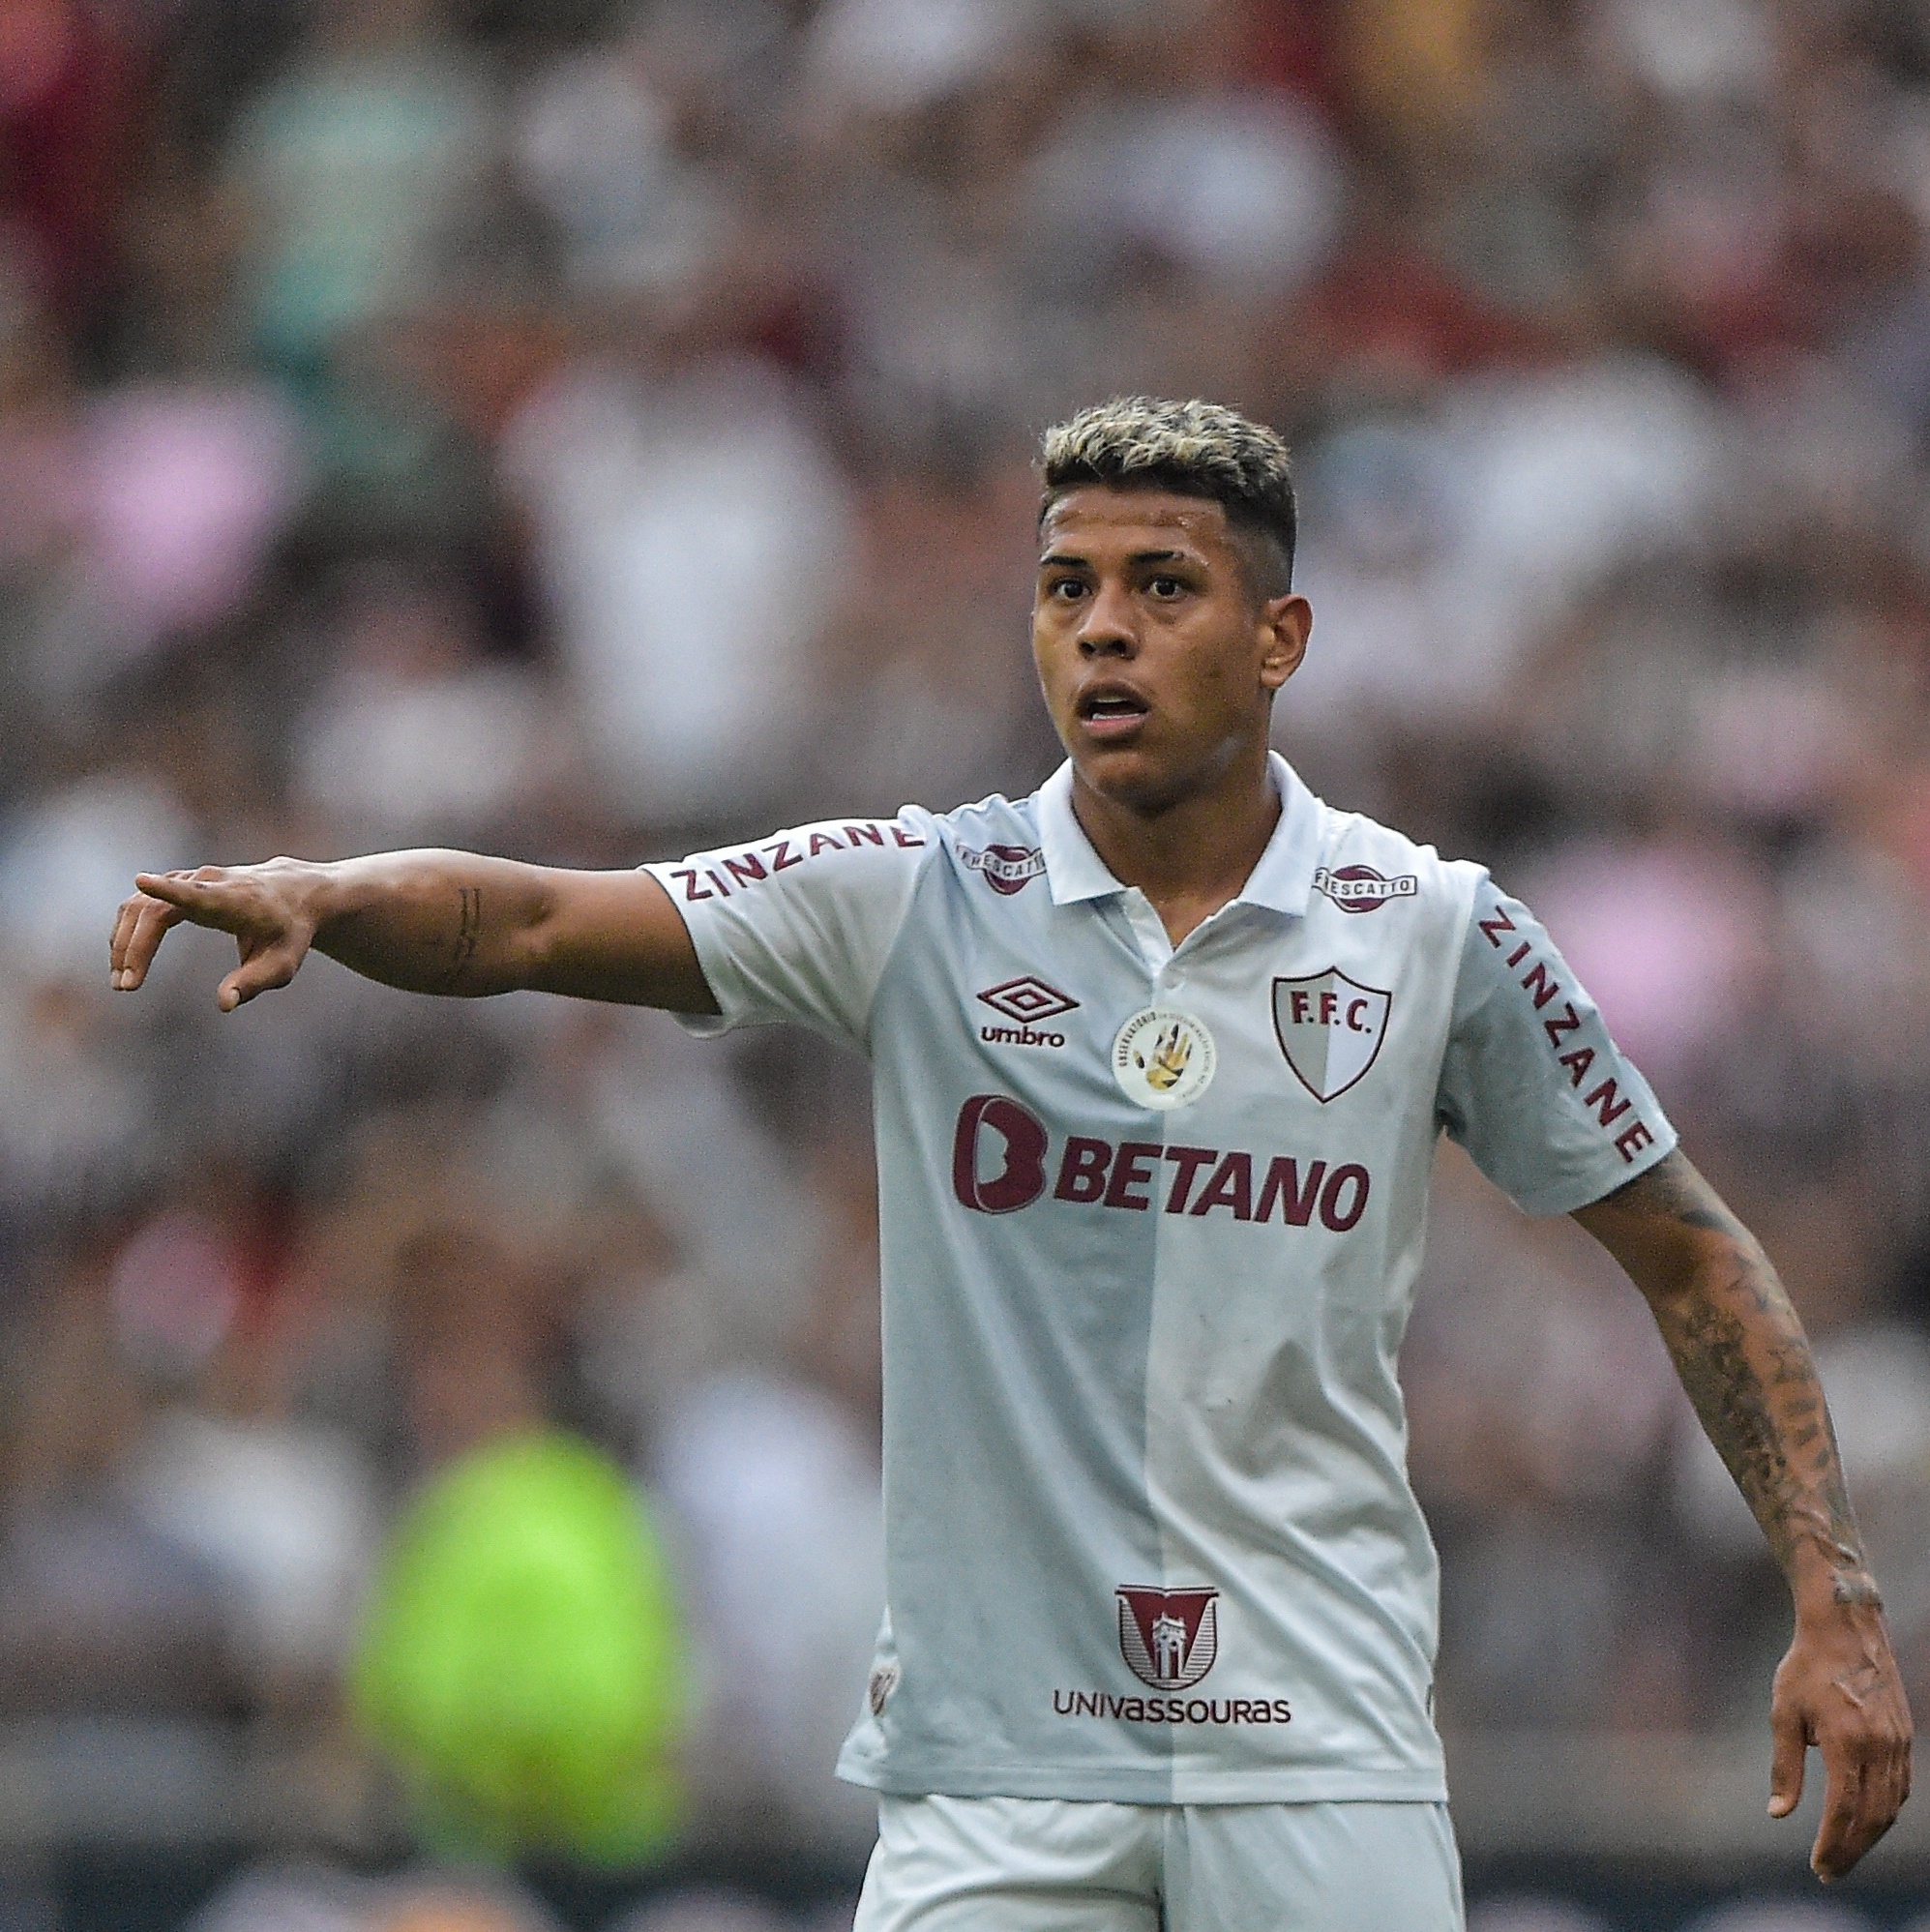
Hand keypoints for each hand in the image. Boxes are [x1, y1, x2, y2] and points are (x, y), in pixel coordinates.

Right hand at [110, 858, 324, 1010]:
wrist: (295, 894)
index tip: (142, 881)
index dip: (170, 889)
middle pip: (156, 909)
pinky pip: (142, 905)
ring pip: (141, 905)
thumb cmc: (289, 933)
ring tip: (122, 983)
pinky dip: (127, 932)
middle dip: (135, 946)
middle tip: (127, 987)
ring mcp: (190, 880)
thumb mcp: (282, 965)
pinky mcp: (179, 884)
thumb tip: (224, 1004)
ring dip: (124, 942)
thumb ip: (253, 983)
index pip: (198, 893)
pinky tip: (124, 963)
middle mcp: (208, 883)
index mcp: (235, 899)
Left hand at [1769, 1599, 1912, 1880]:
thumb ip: (1785, 1766)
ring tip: (1845, 1854)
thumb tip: (1778, 1813)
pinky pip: (1901, 1787)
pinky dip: (1886, 1812)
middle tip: (1831, 1873)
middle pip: (1873, 1817)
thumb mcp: (1784, 1712)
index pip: (1844, 1809)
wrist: (1846, 1628)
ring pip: (1891, 1806)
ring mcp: (1898, 1743)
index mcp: (1847, 1741)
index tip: (1819, 1867)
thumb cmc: (1806, 1667)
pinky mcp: (1905, 1737)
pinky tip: (1868, 1823)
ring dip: (1870, 1837)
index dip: (1833, 1843)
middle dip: (1852, 1850)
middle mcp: (1880, 1747)